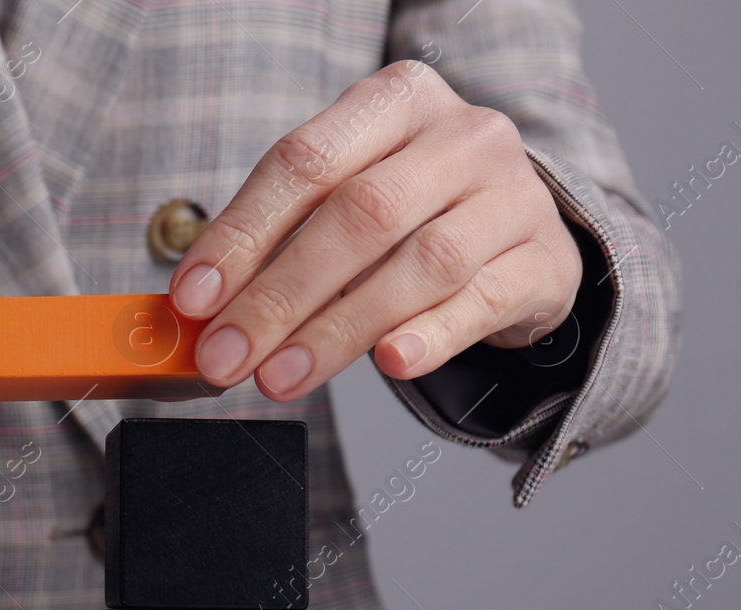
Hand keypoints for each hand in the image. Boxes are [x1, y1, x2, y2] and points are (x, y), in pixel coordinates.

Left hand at [168, 61, 581, 401]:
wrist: (519, 234)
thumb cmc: (409, 217)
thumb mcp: (342, 203)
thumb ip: (277, 244)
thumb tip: (201, 311)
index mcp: (395, 101)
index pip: (304, 161)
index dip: (242, 234)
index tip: (193, 298)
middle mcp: (462, 136)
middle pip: (359, 215)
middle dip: (280, 296)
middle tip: (227, 357)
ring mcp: (514, 195)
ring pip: (420, 265)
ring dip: (338, 329)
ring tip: (279, 377)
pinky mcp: (546, 260)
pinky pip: (482, 302)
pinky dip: (431, 336)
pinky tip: (388, 364)